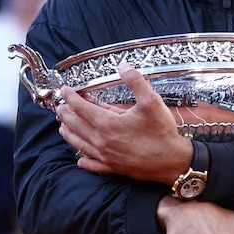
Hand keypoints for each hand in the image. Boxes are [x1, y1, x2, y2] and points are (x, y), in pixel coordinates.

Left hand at [57, 61, 192, 184]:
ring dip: (69, 134)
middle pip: (76, 126)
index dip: (71, 97)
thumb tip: (123, 65)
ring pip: (80, 144)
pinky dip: (84, 160)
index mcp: (108, 124)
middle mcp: (102, 141)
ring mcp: (106, 157)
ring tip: (62, 127)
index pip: (81, 108)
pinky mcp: (113, 168)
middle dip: (66, 114)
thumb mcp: (151, 101)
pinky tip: (80, 159)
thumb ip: (136, 81)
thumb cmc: (162, 132)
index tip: (65, 90)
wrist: (172, 162)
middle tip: (60, 106)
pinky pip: (92, 164)